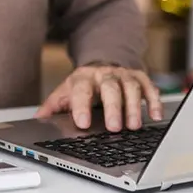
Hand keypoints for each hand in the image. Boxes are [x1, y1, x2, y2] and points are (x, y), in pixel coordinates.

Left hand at [36, 65, 162, 131]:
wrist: (100, 64)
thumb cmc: (82, 86)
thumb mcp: (64, 93)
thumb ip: (52, 107)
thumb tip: (37, 121)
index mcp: (83, 79)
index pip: (81, 91)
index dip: (81, 106)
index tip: (83, 123)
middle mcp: (104, 75)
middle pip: (110, 88)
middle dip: (113, 107)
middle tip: (115, 128)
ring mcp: (123, 75)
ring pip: (131, 87)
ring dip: (134, 107)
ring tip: (134, 126)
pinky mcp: (140, 77)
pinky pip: (149, 87)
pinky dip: (154, 101)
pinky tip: (155, 116)